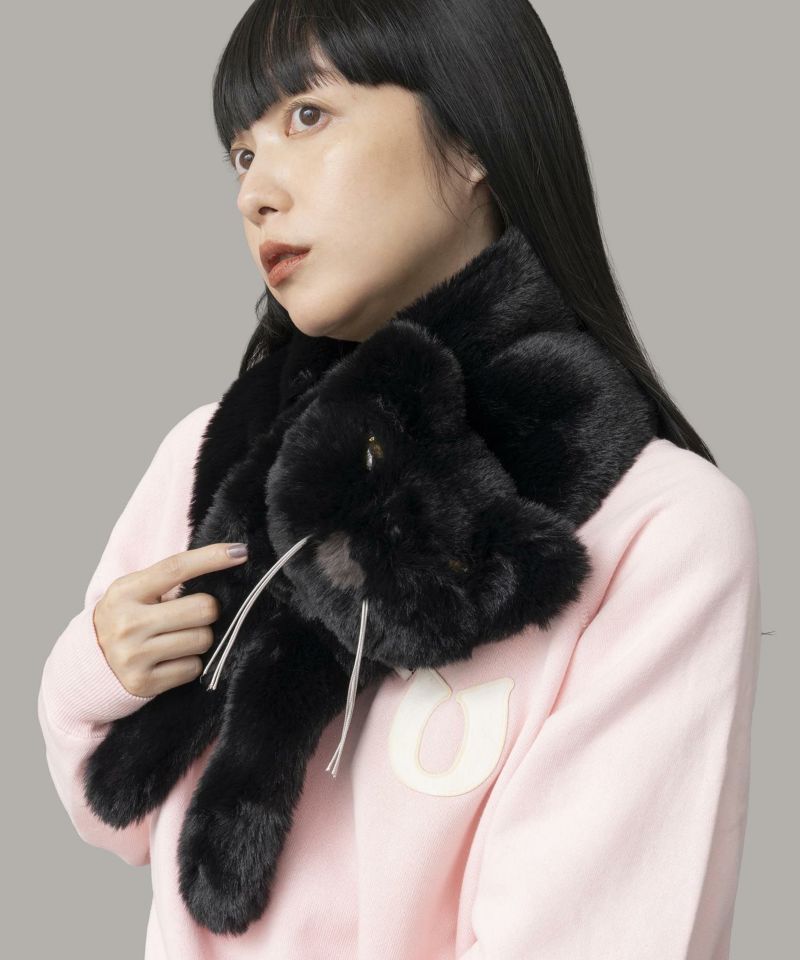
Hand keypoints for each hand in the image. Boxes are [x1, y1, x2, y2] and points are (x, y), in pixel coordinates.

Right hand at [92, 542, 248, 697]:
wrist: (88, 665)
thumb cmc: (125, 619)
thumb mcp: (134, 592)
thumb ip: (168, 579)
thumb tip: (225, 562)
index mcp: (126, 592)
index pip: (175, 568)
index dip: (211, 558)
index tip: (240, 552)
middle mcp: (127, 623)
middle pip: (202, 608)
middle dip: (209, 611)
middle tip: (196, 614)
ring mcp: (133, 656)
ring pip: (203, 639)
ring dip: (201, 638)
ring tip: (180, 638)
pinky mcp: (143, 683)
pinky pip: (193, 668)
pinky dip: (190, 663)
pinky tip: (172, 659)